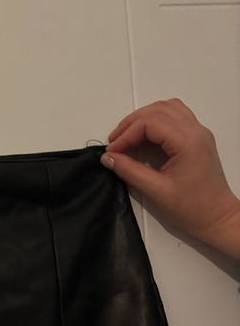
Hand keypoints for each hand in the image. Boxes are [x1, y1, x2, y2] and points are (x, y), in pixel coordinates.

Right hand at [100, 98, 239, 258]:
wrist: (217, 217)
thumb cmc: (190, 208)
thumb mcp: (156, 191)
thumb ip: (130, 171)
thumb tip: (108, 158)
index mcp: (187, 141)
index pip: (150, 123)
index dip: (126, 135)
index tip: (111, 152)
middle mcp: (195, 130)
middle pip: (158, 110)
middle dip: (131, 124)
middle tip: (114, 143)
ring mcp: (199, 132)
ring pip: (167, 108)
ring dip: (144, 118)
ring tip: (127, 137)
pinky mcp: (198, 138)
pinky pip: (176, 116)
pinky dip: (156, 120)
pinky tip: (145, 136)